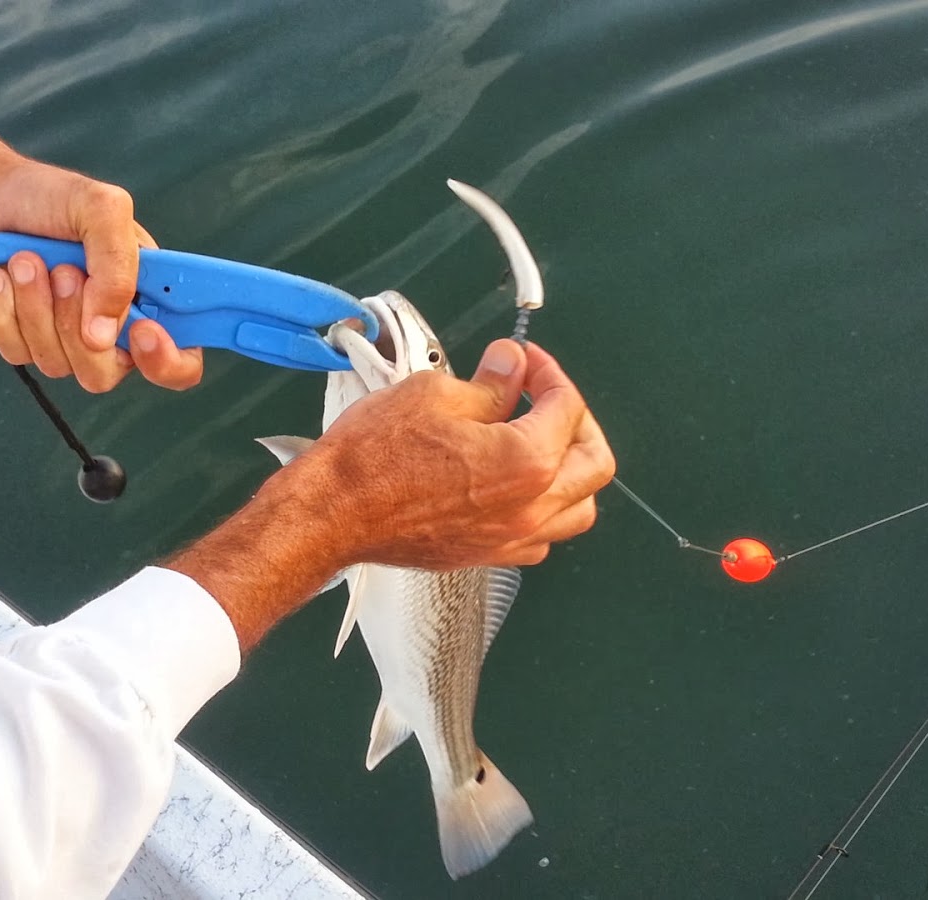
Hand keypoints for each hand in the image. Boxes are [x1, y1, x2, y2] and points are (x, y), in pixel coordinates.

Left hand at [0, 123, 201, 391]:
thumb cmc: (51, 198)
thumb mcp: (101, 209)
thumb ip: (118, 266)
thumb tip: (104, 336)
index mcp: (149, 301)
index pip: (181, 362)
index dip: (166, 361)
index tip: (139, 330)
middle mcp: (112, 330)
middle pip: (105, 373)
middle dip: (74, 321)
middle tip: (63, 271)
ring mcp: (65, 341)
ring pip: (56, 364)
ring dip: (34, 306)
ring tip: (25, 259)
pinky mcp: (22, 341)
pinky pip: (15, 352)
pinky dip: (1, 310)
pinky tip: (0, 277)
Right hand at [163, 340, 613, 650]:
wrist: (333, 514)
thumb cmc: (374, 458)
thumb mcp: (436, 395)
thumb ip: (490, 382)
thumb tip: (512, 366)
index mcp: (527, 462)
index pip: (567, 407)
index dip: (548, 373)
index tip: (525, 362)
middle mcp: (531, 508)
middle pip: (594, 464)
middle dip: (577, 421)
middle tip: (546, 398)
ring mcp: (510, 539)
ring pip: (577, 509)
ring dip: (570, 471)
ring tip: (540, 442)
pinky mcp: (486, 556)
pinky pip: (541, 536)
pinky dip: (543, 508)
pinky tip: (514, 484)